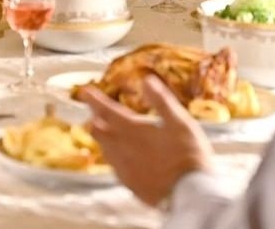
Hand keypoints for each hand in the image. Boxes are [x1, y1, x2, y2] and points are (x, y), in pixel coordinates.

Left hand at [78, 75, 212, 205]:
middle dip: (95, 117)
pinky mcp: (130, 184)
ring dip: (103, 136)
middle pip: (99, 130)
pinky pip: (114, 166)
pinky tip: (119, 157)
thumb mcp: (179, 121)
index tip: (84, 92)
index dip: (94, 99)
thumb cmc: (188, 155)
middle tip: (95, 110)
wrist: (190, 194)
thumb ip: (161, 100)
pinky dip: (112, 155)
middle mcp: (122, 149)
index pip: (106, 110)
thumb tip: (147, 80)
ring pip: (104, 149)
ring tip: (104, 130)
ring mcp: (124, 168)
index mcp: (132, 130)